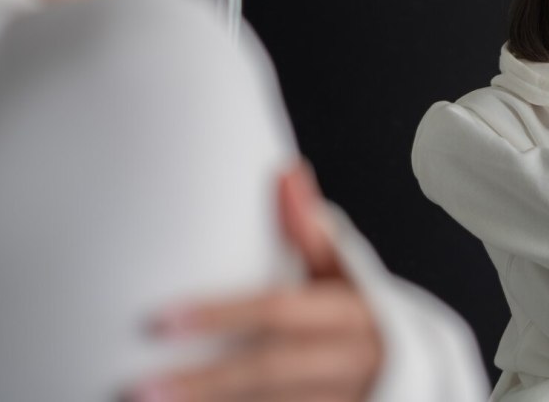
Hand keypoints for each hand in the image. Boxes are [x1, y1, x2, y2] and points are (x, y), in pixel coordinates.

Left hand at [130, 161, 383, 400]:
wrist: (409, 371)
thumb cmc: (360, 310)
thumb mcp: (344, 270)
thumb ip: (309, 228)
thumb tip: (285, 170)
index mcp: (350, 312)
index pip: (278, 311)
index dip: (221, 315)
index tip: (162, 319)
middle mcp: (347, 360)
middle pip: (271, 370)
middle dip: (206, 379)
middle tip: (140, 386)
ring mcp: (340, 400)